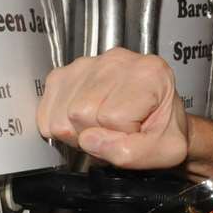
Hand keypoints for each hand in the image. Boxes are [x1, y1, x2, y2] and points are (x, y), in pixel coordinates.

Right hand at [35, 48, 188, 167]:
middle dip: (95, 134)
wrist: (160, 117)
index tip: (135, 131)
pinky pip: (47, 110)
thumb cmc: (163, 129)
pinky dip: (60, 125)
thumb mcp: (165, 150)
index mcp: (149, 73)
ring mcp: (89, 63)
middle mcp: (117, 61)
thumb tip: (89, 140)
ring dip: (78, 131)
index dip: (121, 135)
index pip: (113, 117)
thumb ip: (130, 152)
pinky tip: (84, 120)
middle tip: (114, 132)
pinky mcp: (67, 72)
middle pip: (81, 112)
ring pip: (62, 113)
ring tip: (101, 126)